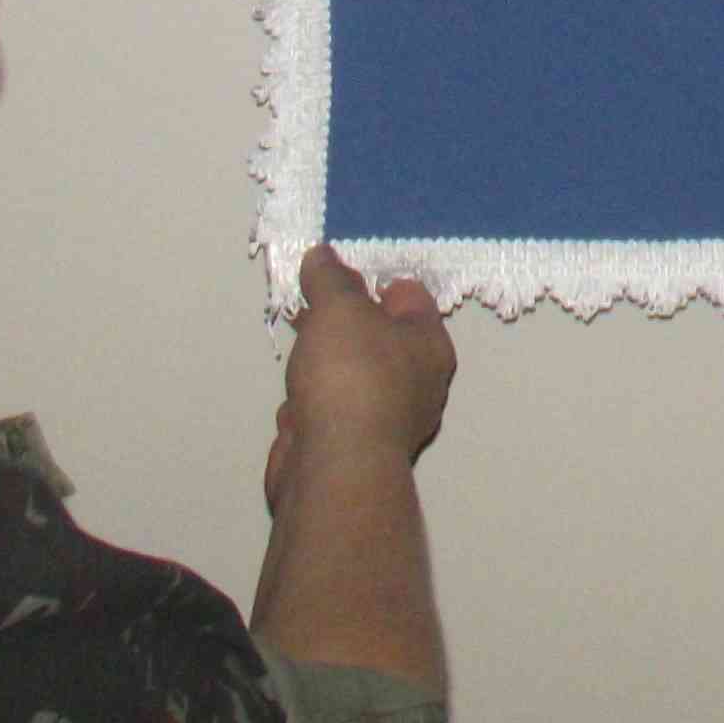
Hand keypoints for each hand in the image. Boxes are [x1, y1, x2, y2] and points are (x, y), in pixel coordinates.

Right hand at [266, 245, 455, 513]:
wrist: (332, 466)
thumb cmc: (350, 376)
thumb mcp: (340, 308)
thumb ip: (331, 279)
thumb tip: (324, 257)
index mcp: (430, 346)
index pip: (410, 298)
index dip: (375, 281)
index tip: (337, 275)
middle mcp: (417, 384)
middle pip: (378, 338)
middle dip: (341, 321)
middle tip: (307, 304)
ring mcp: (384, 421)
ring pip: (351, 377)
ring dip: (323, 363)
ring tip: (296, 343)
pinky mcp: (351, 450)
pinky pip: (331, 414)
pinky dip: (312, 404)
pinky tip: (294, 402)